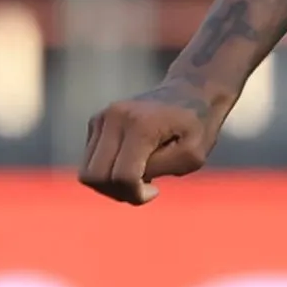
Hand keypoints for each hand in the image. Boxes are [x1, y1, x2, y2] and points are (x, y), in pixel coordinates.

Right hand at [79, 79, 229, 204]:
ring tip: (141, 176)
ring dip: (113, 184)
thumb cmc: (197, 126)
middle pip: (95, 176)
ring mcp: (101, 119)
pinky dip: (109, 172)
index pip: (123, 176)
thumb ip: (160, 168)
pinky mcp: (96, 122)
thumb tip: (128, 179)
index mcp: (141, 125)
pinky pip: (91, 162)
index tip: (155, 190)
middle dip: (119, 193)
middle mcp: (114, 118)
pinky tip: (133, 164)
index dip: (136, 194)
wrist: (190, 91)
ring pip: (88, 172)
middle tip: (145, 189)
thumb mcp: (193, 155)